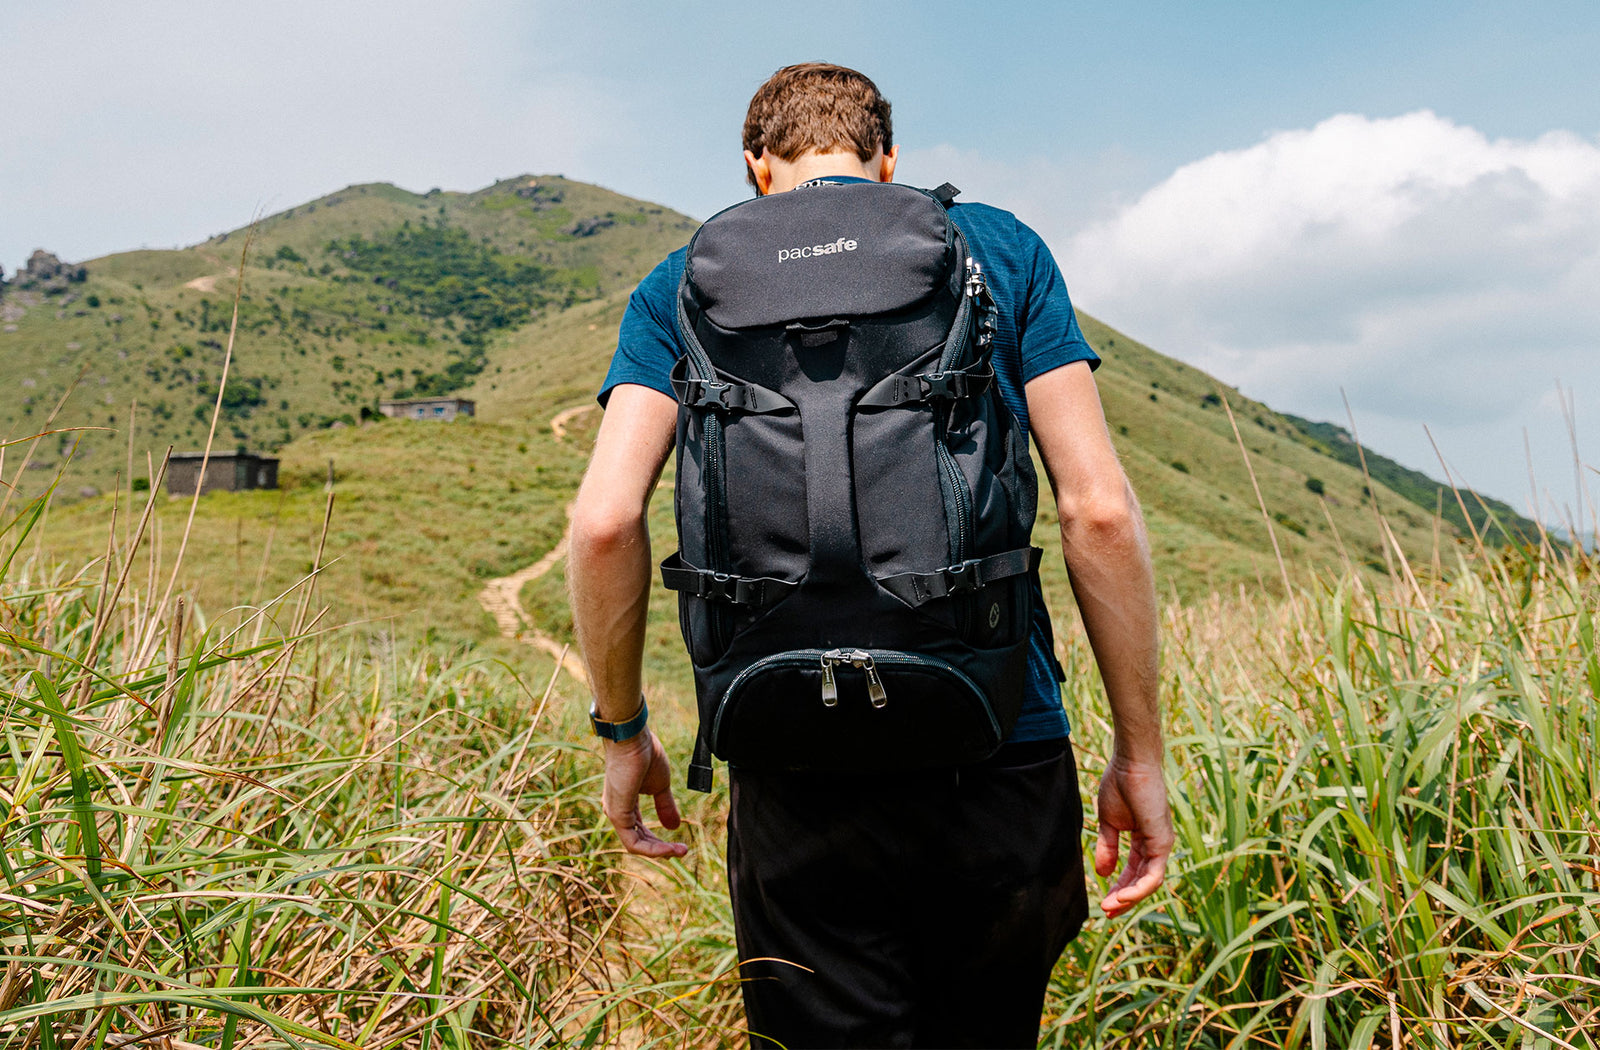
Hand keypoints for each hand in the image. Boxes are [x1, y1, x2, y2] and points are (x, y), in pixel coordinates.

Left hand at [602, 730, 686, 857]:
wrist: (633, 739)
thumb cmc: (644, 755)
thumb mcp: (660, 785)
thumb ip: (665, 805)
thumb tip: (674, 826)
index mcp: (624, 803)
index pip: (639, 830)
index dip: (659, 840)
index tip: (680, 844)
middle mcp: (616, 810)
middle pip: (638, 840)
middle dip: (662, 849)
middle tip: (683, 851)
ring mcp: (615, 813)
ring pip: (635, 845)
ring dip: (659, 852)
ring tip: (680, 851)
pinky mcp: (617, 815)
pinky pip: (633, 843)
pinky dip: (652, 849)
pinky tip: (668, 849)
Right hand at [1094, 755, 1172, 917]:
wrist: (1130, 763)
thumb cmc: (1119, 784)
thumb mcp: (1108, 822)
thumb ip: (1107, 848)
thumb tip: (1102, 874)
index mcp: (1144, 839)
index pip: (1134, 871)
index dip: (1119, 888)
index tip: (1103, 902)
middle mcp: (1157, 844)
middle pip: (1143, 882)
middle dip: (1124, 900)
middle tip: (1106, 913)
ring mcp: (1162, 844)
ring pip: (1150, 883)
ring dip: (1129, 899)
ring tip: (1109, 907)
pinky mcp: (1162, 842)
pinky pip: (1153, 875)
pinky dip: (1137, 889)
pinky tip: (1120, 896)